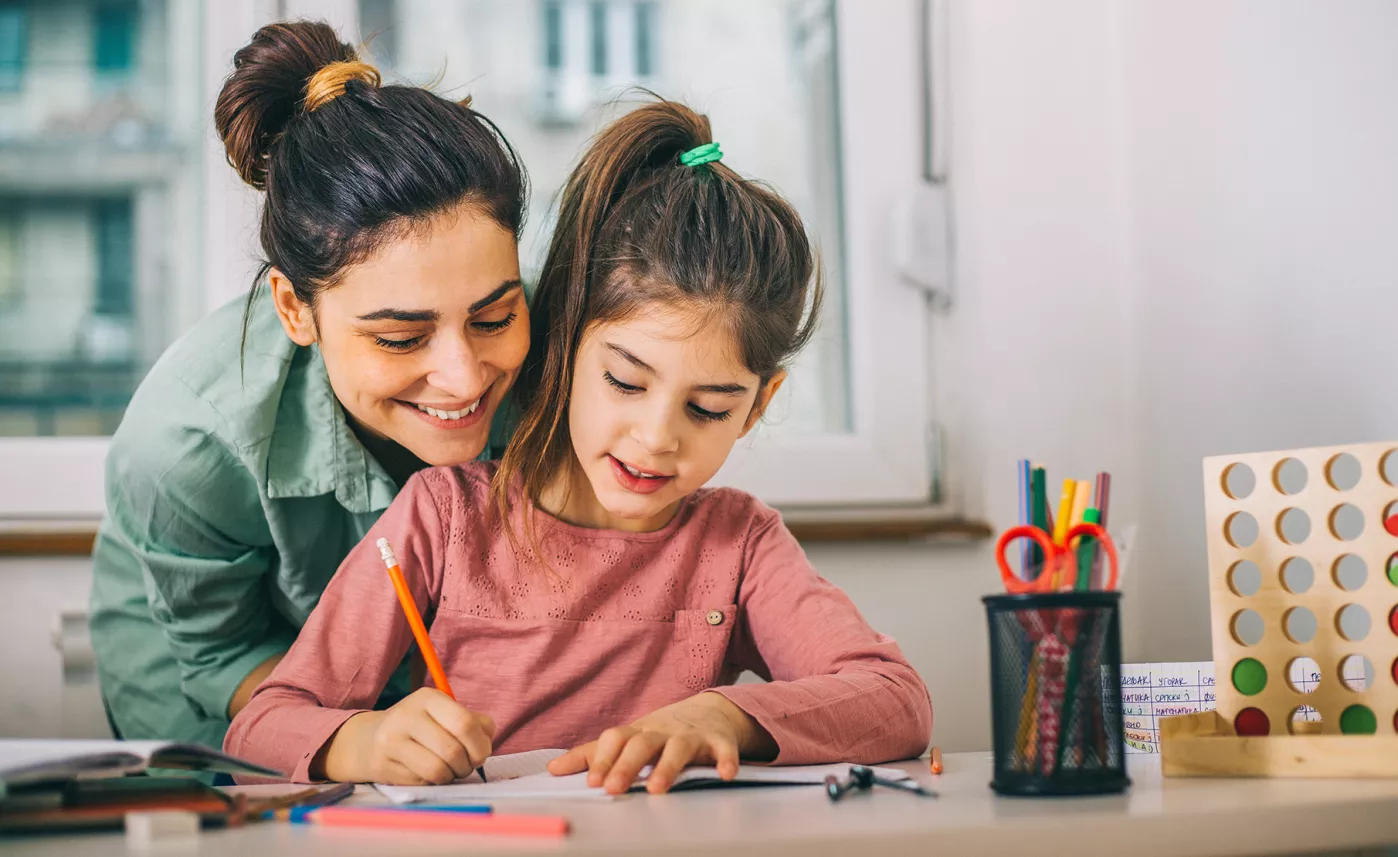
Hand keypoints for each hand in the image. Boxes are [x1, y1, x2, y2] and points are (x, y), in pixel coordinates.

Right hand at [317, 687, 494, 784]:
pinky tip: (429, 772)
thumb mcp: (444, 713)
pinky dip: (434, 781)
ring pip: (437, 769)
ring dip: (452, 776)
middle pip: (452, 750)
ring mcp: (392, 741)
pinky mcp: (383, 764)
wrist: (369, 741)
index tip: (482, 754)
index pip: (464, 723)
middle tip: (467, 766)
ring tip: (451, 770)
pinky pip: (422, 781)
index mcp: (428, 698)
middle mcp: (407, 716)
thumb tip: (487, 739)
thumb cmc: (420, 727)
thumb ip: (473, 722)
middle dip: (467, 764)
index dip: (480, 744)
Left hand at [546, 692, 774, 794]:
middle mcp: (662, 731)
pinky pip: (724, 750)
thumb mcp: (627, 739)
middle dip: (626, 766)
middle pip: (642, 743)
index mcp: (637, 732)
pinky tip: (725, 774)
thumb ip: (591, 756)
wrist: (710, 711)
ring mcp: (691, 735)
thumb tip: (552, 769)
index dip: (602, 760)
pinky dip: (726, 760)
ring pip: (679, 748)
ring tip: (656, 789)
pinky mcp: (719, 741)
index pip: (615, 740)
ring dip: (668, 767)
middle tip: (612, 789)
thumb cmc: (660, 732)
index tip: (592, 783)